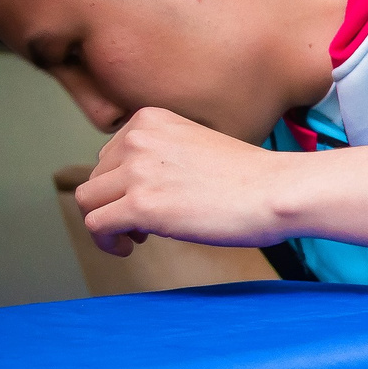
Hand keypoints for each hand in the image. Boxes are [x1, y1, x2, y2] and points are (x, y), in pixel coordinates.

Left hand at [75, 107, 291, 254]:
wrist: (279, 191)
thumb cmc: (256, 179)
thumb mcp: (200, 147)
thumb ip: (167, 156)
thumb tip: (146, 190)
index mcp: (150, 120)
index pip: (110, 155)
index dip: (122, 185)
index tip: (145, 203)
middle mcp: (136, 139)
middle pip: (96, 178)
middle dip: (114, 204)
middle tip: (142, 226)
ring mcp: (137, 172)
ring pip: (88, 201)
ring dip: (106, 223)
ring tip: (133, 239)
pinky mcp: (141, 205)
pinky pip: (97, 225)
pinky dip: (106, 242)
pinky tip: (127, 249)